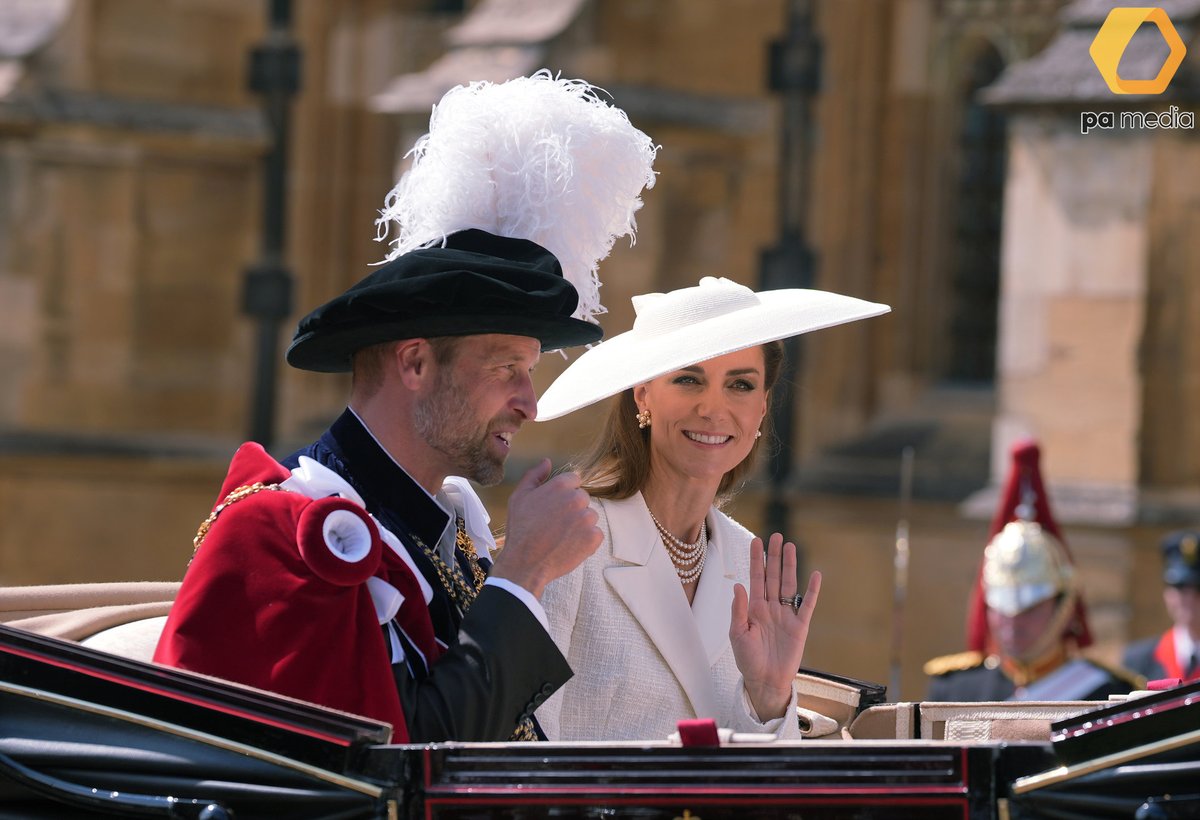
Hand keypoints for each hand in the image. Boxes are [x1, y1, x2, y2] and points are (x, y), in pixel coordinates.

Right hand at [489, 459, 600, 597]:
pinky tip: (570, 545)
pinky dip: (586, 540)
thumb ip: (535, 476)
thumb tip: (547, 461)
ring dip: (580, 524)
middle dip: (573, 508)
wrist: (525, 563)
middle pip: (583, 498)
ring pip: (590, 516)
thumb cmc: (520, 530)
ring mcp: (587, 519)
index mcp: (560, 486)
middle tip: (555, 524)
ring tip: (561, 536)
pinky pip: (596, 534)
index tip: (555, 507)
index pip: (574, 480)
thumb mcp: (519, 497)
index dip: (563, 494)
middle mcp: (577, 499)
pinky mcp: (594, 537)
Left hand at [729, 533, 820, 720]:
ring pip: (788, 584)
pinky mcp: (800, 626)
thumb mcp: (737, 634)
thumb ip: (738, 610)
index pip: (756, 577)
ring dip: (790, 566)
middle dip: (774, 556)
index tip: (756, 540)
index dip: (757, 559)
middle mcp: (770, 607)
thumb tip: (738, 585)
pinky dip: (811, 590)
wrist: (765, 681)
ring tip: (791, 546)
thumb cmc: (747, 659)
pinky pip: (806, 604)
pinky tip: (815, 574)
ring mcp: (786, 614)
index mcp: (753, 608)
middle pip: (773, 575)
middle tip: (777, 536)